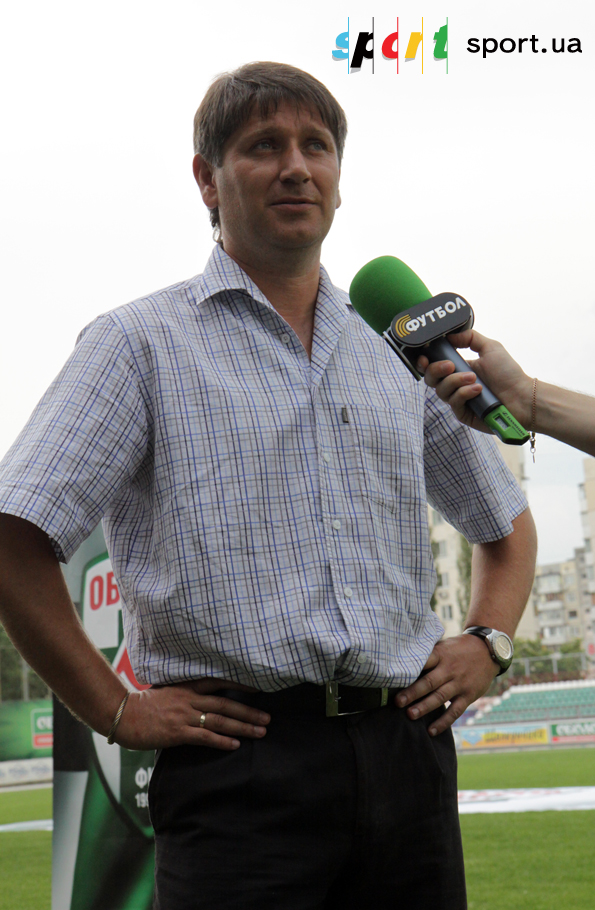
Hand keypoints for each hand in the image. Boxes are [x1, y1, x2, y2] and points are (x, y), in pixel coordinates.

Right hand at [114, 678, 269, 750]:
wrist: (123, 714)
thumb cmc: (144, 705)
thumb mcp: (167, 691)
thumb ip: (186, 693)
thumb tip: (202, 698)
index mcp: (187, 686)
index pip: (220, 682)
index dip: (240, 685)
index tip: (260, 688)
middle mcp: (189, 698)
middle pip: (226, 703)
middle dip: (249, 711)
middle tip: (268, 717)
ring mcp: (184, 715)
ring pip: (220, 720)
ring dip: (243, 726)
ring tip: (261, 731)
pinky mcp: (178, 733)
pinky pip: (204, 737)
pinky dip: (222, 740)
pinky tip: (236, 744)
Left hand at [395, 634, 498, 735]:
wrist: (488, 650)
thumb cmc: (458, 648)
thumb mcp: (443, 645)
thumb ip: (428, 653)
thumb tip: (401, 657)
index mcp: (441, 654)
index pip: (423, 661)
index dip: (410, 670)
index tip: (395, 678)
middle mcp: (449, 669)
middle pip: (429, 682)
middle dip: (412, 692)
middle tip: (397, 701)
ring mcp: (459, 683)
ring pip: (440, 697)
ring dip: (425, 707)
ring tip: (410, 715)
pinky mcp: (468, 695)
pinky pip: (455, 711)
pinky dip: (443, 722)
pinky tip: (431, 731)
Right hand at [418, 329, 532, 431]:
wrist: (522, 396)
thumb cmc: (509, 374)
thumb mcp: (490, 347)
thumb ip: (470, 337)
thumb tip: (449, 335)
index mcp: (458, 368)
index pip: (433, 365)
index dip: (424, 362)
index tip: (424, 357)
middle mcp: (455, 384)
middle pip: (430, 378)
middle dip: (436, 369)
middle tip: (451, 366)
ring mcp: (458, 400)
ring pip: (440, 390)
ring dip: (455, 381)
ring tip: (474, 379)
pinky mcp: (462, 413)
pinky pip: (453, 402)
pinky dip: (464, 393)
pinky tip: (477, 390)